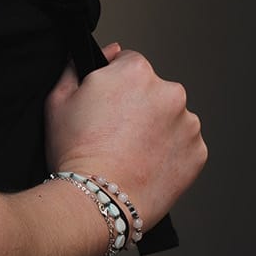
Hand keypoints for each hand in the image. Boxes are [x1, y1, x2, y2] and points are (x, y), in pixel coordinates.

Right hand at [43, 41, 206, 228]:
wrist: (98, 200)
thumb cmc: (75, 151)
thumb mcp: (58, 100)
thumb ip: (75, 68)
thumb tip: (94, 55)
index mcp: (136, 72)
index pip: (129, 62)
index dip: (114, 81)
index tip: (107, 103)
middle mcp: (170, 91)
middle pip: (153, 90)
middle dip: (138, 105)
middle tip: (114, 131)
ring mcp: (188, 123)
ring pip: (171, 118)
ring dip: (156, 128)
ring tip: (130, 151)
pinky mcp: (198, 152)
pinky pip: (184, 145)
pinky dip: (169, 152)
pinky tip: (146, 164)